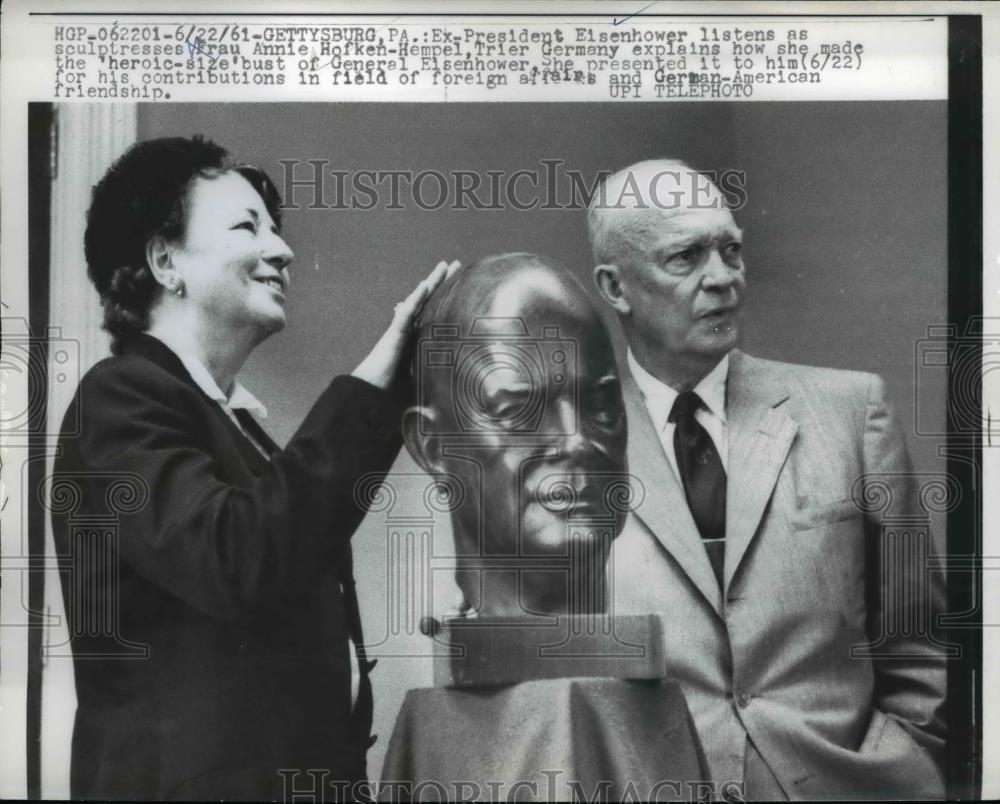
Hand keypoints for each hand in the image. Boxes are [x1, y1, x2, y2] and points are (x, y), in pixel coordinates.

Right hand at [351, 260, 460, 390]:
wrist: (372, 397)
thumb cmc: (395, 395)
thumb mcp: (424, 384)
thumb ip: (436, 383)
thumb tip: (452, 397)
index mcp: (418, 340)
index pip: (435, 314)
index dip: (446, 299)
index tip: (460, 287)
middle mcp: (410, 331)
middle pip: (428, 301)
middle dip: (441, 283)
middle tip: (455, 264)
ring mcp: (402, 331)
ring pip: (418, 301)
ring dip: (431, 282)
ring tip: (444, 265)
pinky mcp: (394, 336)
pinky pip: (406, 314)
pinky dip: (415, 299)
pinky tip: (424, 286)